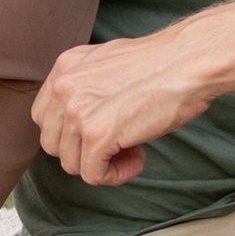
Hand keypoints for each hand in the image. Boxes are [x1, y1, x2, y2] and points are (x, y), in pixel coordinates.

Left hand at [29, 31, 213, 187]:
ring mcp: (78, 112)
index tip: (101, 131)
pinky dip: (116, 175)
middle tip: (119, 141)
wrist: (190, 60)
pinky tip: (138, 158)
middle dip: (84, 151)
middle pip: (53, 144)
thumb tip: (81, 118)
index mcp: (65, 68)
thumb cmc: (162, 63)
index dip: (71, 134)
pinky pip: (93, 175)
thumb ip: (86, 85)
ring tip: (134, 147)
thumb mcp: (108, 62)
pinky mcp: (98, 135)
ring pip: (72, 164)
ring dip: (103, 164)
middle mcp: (64, 87)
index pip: (44, 118)